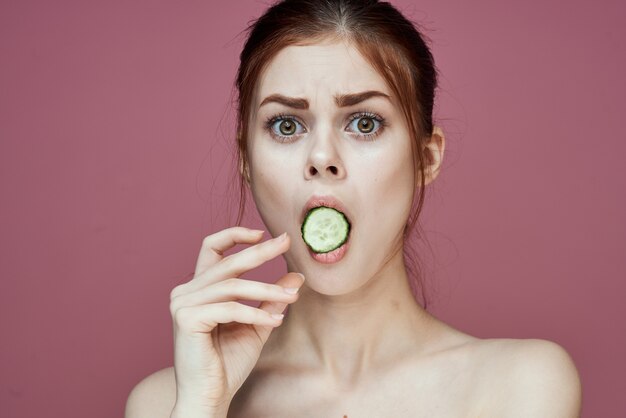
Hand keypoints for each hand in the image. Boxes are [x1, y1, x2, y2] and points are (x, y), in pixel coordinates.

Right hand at [168, 227, 303, 415]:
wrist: (210, 396)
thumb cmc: (228, 362)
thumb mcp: (257, 323)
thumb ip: (272, 298)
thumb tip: (296, 275)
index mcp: (198, 288)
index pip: (212, 248)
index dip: (235, 235)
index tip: (263, 233)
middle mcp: (186, 291)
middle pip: (227, 262)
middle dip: (260, 251)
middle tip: (287, 241)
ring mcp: (182, 304)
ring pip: (232, 285)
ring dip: (266, 289)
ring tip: (293, 296)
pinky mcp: (186, 319)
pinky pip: (229, 308)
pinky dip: (256, 313)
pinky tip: (276, 321)